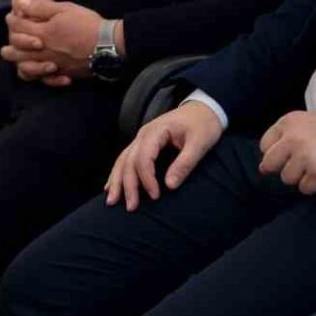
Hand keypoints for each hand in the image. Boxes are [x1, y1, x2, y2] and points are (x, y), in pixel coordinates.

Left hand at [1, 0, 102, 86]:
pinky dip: (42, 77)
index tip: (13, 15)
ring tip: (17, 58)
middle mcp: (42, 51)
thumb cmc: (87, 24)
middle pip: (16, 51)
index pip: (18, 26)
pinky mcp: (63, 73)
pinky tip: (44, 72)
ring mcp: (52, 64)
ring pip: (26, 68)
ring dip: (19, 62)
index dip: (13, 19)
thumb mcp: (64, 9)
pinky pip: (46, 80)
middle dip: (10, 43)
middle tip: (10, 39)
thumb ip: (41, 7)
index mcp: (42, 33)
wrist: (107, 45)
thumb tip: (20, 2)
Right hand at [105, 101, 222, 210]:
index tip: (155, 196)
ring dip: (117, 181)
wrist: (204, 108)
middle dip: (127, 185)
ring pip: (123, 160)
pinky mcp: (144, 143)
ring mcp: (141, 138)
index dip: (146, 179)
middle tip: (131, 208)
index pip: (143, 158)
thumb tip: (169, 186)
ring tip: (112, 201)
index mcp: (156, 131)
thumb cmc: (204, 124)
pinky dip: (118, 173)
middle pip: (129, 161)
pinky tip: (111, 186)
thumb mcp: (200, 143)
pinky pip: (125, 158)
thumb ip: (185, 163)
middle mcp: (144, 134)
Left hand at [257, 111, 315, 194]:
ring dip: (301, 177)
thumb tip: (264, 166)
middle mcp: (293, 138)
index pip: (265, 145)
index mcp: (289, 122)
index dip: (275, 154)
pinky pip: (304, 188)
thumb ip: (287, 138)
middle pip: (270, 164)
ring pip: (287, 179)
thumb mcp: (308, 123)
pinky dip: (314, 185)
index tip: (289, 154)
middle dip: (283, 168)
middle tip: (301, 165)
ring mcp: (305, 156)